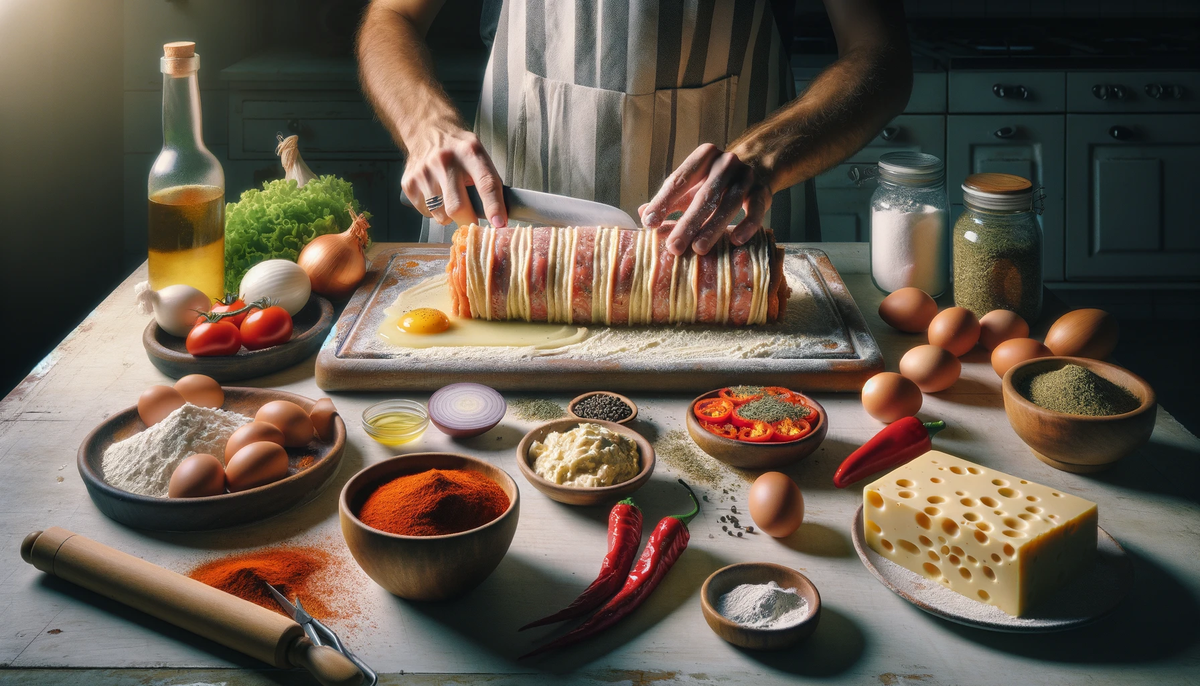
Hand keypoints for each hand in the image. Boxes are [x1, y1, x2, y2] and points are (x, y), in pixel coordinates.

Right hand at [401, 127, 506, 227]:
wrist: (427, 131)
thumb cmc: (458, 149)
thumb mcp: (480, 156)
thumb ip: (489, 183)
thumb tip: (498, 217)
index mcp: (470, 152)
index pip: (486, 184)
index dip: (494, 207)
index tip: (499, 223)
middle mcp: (445, 160)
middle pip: (457, 206)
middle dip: (468, 222)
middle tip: (472, 221)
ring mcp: (424, 172)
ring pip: (441, 215)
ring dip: (450, 215)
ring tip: (450, 197)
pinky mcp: (409, 183)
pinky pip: (426, 213)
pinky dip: (435, 211)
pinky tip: (436, 194)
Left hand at [640, 143, 771, 255]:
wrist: (756, 167)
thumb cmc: (714, 182)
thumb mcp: (691, 186)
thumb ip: (669, 200)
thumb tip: (642, 215)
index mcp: (703, 157)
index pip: (679, 180)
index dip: (663, 202)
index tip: (649, 224)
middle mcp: (725, 163)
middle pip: (704, 195)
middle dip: (688, 223)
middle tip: (674, 247)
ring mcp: (746, 176)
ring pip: (729, 204)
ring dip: (713, 228)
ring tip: (699, 249)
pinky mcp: (763, 191)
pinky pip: (756, 209)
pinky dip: (747, 225)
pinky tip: (736, 240)